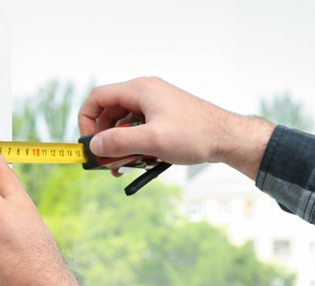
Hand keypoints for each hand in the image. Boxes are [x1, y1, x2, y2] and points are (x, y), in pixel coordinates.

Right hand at [78, 77, 275, 178]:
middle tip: (106, 162)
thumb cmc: (195, 135)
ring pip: (124, 122)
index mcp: (140, 90)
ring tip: (125, 166)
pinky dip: (135, 144)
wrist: (228, 138)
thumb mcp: (151, 141)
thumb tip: (94, 145)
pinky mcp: (163, 115)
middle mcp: (145, 92)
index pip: (98, 98)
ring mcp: (155, 103)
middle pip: (109, 112)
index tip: (89, 144)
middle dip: (105, 138)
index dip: (86, 120)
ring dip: (120, 145)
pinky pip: (139, 128)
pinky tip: (141, 161)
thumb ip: (119, 141)